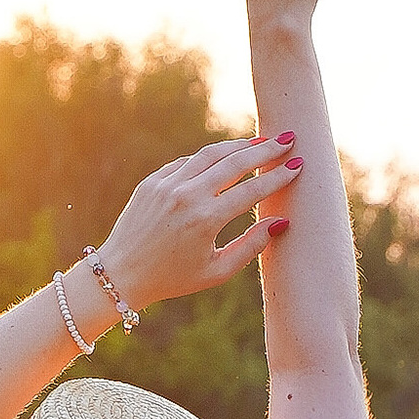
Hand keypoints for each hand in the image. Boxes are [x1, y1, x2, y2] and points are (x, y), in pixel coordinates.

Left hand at [94, 132, 302, 314]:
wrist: (121, 274)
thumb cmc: (173, 278)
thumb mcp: (216, 272)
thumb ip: (251, 246)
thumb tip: (281, 222)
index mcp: (205, 220)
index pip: (252, 190)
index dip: (278, 177)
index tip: (298, 166)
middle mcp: (186, 196)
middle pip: (235, 162)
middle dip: (265, 149)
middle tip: (287, 140)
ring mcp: (167, 185)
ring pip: (210, 154)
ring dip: (238, 146)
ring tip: (260, 142)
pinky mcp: (152, 181)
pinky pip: (187, 162)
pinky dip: (208, 159)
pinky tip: (224, 158)